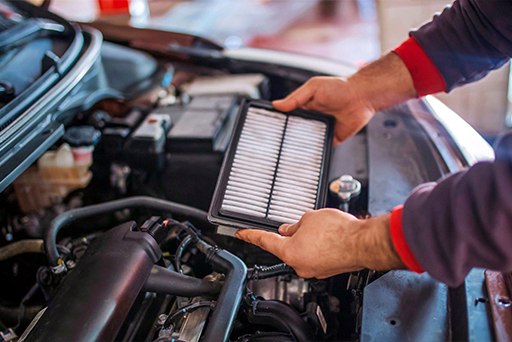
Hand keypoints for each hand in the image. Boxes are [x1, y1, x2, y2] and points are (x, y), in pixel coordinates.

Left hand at [235, 209, 405, 278]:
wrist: (363, 243)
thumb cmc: (338, 232)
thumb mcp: (309, 218)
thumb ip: (294, 225)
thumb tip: (288, 229)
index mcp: (289, 252)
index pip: (264, 241)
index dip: (250, 235)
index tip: (240, 233)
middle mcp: (299, 265)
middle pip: (286, 247)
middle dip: (292, 234)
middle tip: (305, 224)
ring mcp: (313, 270)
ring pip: (302, 251)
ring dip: (307, 240)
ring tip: (323, 230)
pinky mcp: (326, 270)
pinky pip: (315, 255)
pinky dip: (318, 246)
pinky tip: (328, 238)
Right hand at [273, 77, 373, 144]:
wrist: (361, 97)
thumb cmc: (340, 88)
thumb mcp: (313, 87)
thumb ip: (295, 98)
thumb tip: (277, 104)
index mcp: (304, 107)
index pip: (287, 117)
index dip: (279, 122)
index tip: (270, 129)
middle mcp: (311, 119)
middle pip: (294, 131)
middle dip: (287, 136)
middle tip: (279, 142)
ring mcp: (320, 130)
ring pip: (306, 141)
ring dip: (300, 145)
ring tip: (290, 150)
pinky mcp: (330, 138)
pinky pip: (320, 148)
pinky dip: (315, 151)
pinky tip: (308, 153)